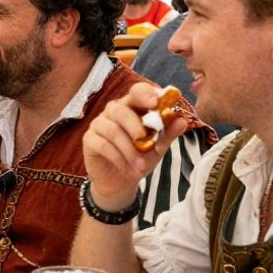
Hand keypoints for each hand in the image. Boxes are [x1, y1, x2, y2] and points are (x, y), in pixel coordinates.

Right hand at [81, 82, 189, 209]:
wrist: (122, 181)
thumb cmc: (140, 157)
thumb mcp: (158, 147)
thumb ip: (168, 133)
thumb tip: (182, 121)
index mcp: (133, 106)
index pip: (137, 91)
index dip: (145, 93)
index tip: (156, 102)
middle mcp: (113, 110)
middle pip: (121, 110)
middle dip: (136, 126)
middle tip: (147, 143)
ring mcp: (99, 124)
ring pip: (112, 130)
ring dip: (129, 150)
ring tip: (140, 166)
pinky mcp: (89, 140)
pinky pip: (103, 145)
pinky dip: (118, 158)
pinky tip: (128, 169)